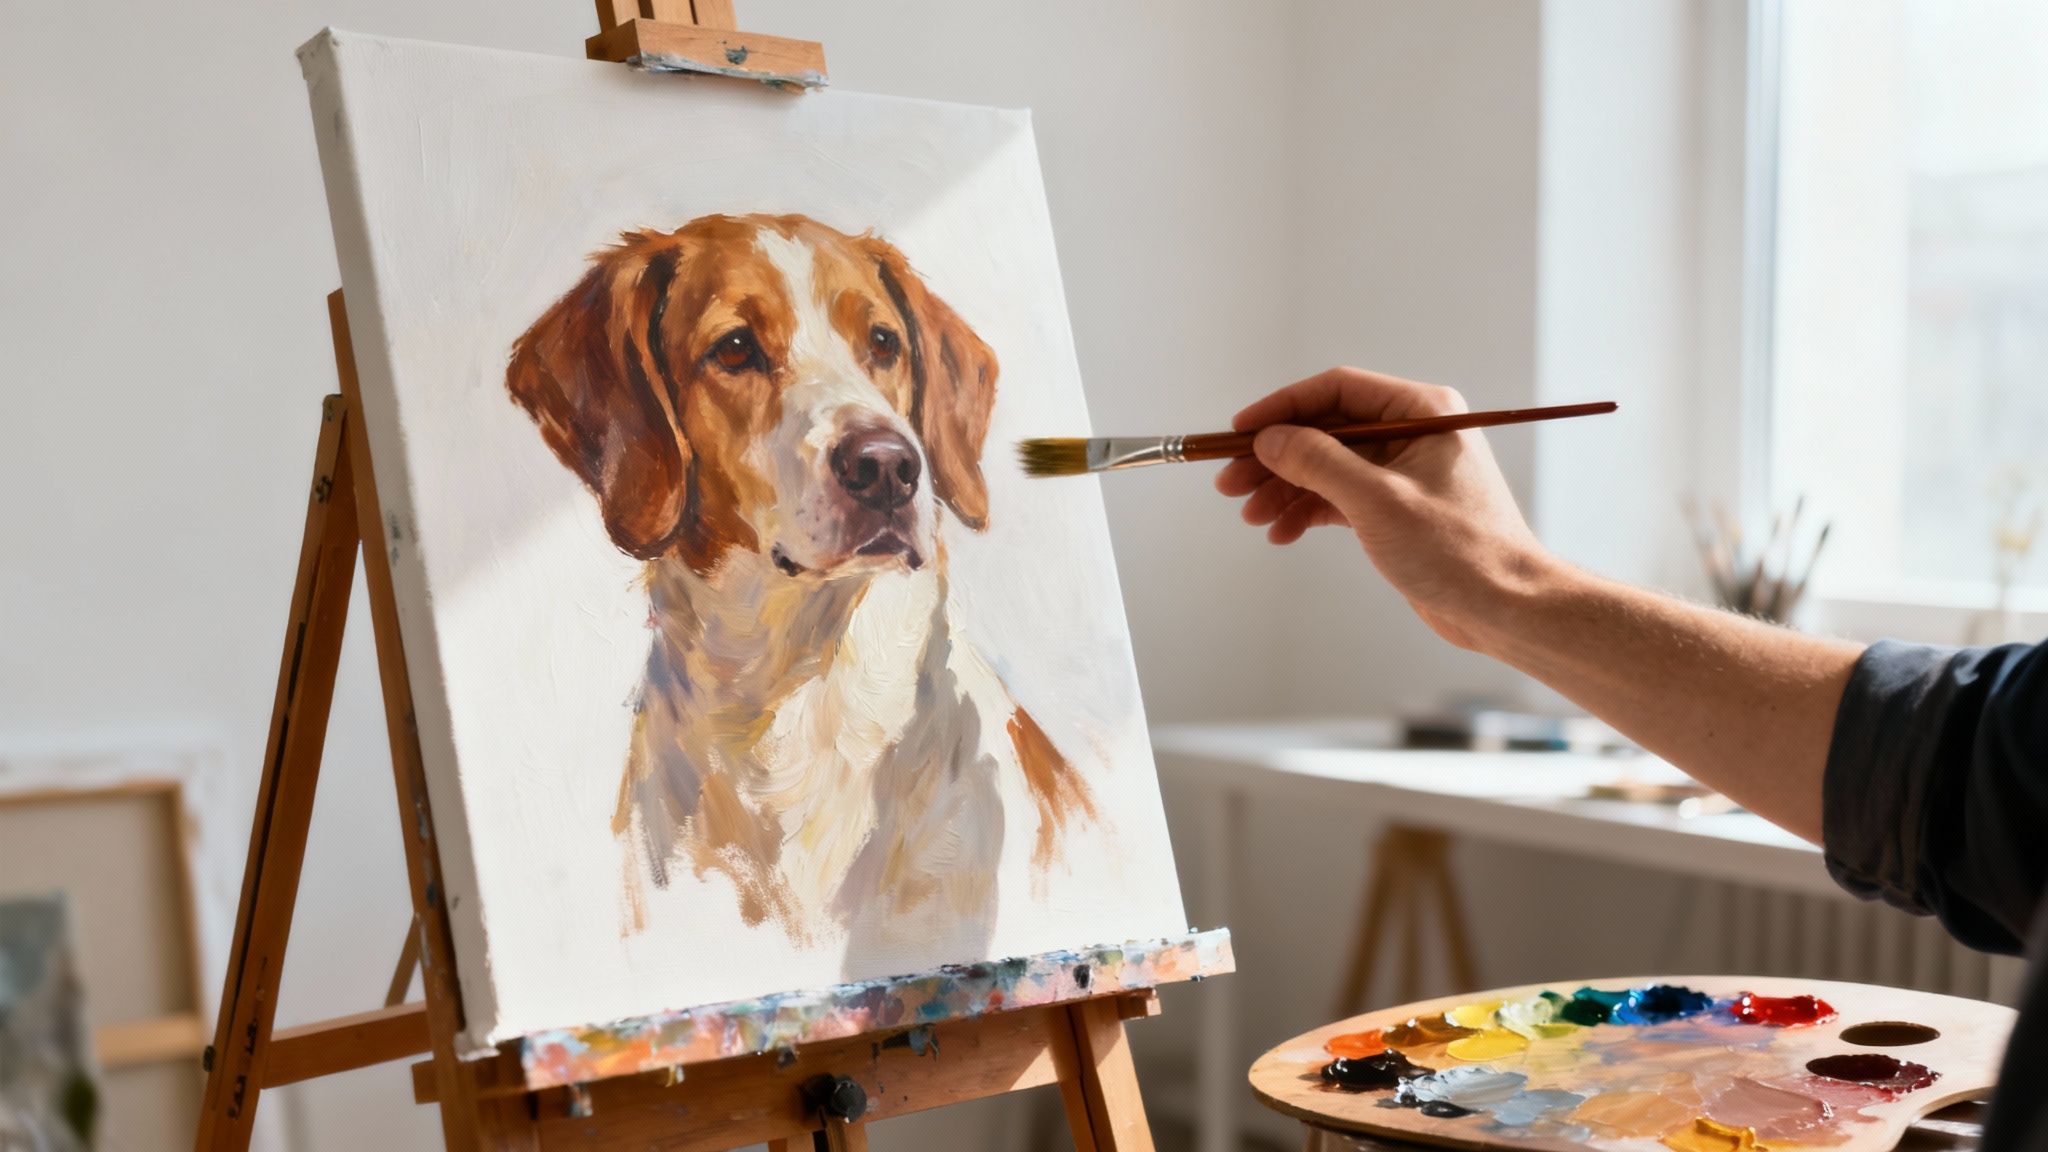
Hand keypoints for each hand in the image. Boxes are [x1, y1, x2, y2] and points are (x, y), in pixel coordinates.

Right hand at [1214, 367, 1549, 648]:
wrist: (1504, 607)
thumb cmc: (1460, 551)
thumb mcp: (1378, 501)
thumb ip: (1319, 462)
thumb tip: (1271, 439)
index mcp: (1422, 412)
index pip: (1338, 391)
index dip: (1283, 408)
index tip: (1240, 431)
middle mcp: (1414, 433)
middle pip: (1326, 430)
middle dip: (1276, 457)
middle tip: (1230, 482)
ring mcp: (1404, 472)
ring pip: (1327, 467)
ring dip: (1285, 489)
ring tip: (1250, 515)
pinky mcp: (1397, 509)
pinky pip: (1339, 498)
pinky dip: (1307, 512)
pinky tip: (1281, 531)